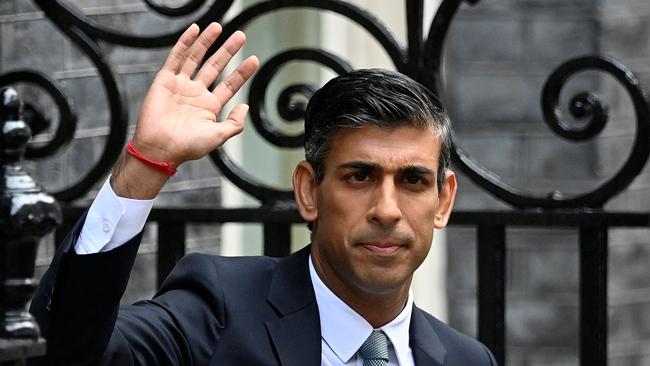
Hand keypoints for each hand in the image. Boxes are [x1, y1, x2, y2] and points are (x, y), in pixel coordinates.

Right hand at [134, 22, 257, 165]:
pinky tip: (194, 30)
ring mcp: (180, 86)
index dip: (242, 73)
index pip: (229, 85)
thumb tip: (245, 107)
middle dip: (228, 51)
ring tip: (218, 27)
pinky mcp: (165, 80)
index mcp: (209, 107)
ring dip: (207, 42)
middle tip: (241, 36)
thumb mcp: (218, 136)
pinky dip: (185, 43)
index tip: (254, 60)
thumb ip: (234, 123)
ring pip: (196, 58)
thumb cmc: (187, 147)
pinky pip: (176, 58)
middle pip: (215, 66)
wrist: (160, 149)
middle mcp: (196, 94)